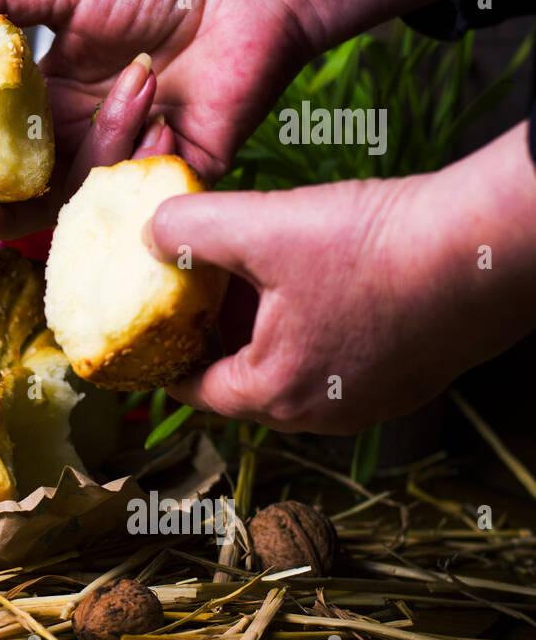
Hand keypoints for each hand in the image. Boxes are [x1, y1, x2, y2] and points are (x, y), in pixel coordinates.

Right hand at [0, 0, 301, 241]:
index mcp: (51, 100)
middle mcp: (82, 137)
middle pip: (22, 193)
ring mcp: (124, 160)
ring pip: (77, 192)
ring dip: (91, 150)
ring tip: (133, 86)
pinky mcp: (172, 176)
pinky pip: (138, 191)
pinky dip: (144, 152)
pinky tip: (164, 111)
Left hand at [149, 124, 535, 432]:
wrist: (488, 247)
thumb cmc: (374, 246)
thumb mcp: (259, 226)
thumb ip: (189, 230)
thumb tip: (150, 233)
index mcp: (276, 393)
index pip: (196, 390)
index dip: (167, 357)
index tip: (152, 332)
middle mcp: (323, 412)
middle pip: (244, 382)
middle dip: (217, 338)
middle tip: (199, 294)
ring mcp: (373, 400)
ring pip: (293, 369)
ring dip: (266, 331)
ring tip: (255, 276)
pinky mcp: (410, 376)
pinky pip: (340, 360)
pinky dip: (313, 329)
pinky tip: (317, 280)